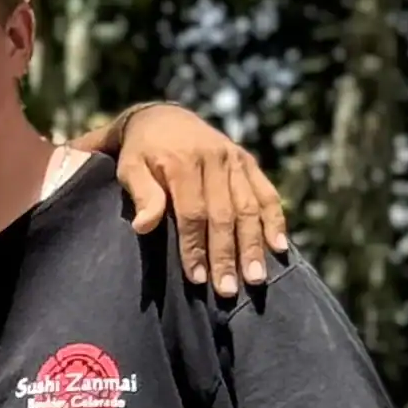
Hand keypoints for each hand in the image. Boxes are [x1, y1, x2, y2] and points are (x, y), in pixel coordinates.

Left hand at [95, 104, 291, 297]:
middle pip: (224, 215)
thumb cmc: (140, 152)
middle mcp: (214, 160)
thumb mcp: (128, 168)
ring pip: (249, 208)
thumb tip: (143, 227)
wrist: (162, 117)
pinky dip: (275, 220)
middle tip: (228, 290)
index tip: (196, 277)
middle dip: (226, 255)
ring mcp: (235, 160)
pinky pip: (266, 193)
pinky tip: (279, 248)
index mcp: (182, 163)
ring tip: (255, 278)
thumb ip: (140, 194)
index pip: (192, 213)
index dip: (195, 246)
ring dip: (253, 245)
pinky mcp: (248, 162)